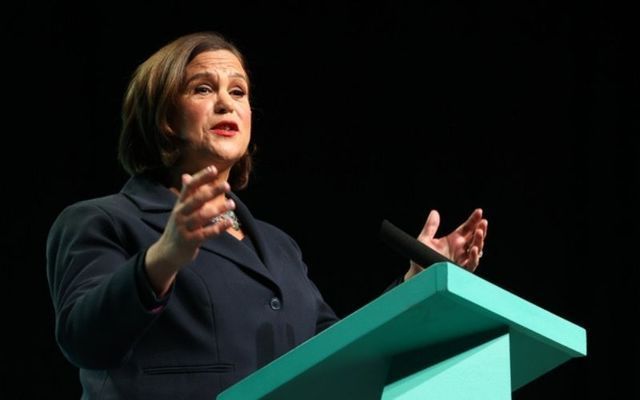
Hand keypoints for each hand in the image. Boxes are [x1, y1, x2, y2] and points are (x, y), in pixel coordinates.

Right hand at [145, 165, 234, 294]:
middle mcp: (180, 213)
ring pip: (202, 216)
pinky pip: (205, 233)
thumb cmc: (178, 228)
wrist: (166, 253)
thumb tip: (186, 175)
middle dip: (211, 191)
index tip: (213, 168)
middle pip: (196, 200)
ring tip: (232, 204)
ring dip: (218, 209)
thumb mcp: (179, 210)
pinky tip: (229, 222)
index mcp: (180, 204)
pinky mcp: (189, 241)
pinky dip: (218, 228)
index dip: (201, 177)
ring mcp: (184, 227)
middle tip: (227, 185)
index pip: (190, 187)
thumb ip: (186, 194)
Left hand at [405, 209, 487, 279]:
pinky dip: (474, 257)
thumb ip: (430, 227)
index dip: (474, 220)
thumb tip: (434, 212)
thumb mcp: (424, 239)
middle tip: (483, 222)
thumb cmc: (421, 257)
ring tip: (479, 232)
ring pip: (476, 249)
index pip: (467, 228)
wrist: (418, 273)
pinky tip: (473, 249)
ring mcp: (461, 259)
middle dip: (481, 229)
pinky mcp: (461, 270)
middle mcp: (460, 249)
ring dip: (479, 241)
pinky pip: (471, 264)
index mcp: (454, 240)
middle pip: (475, 237)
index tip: (479, 211)